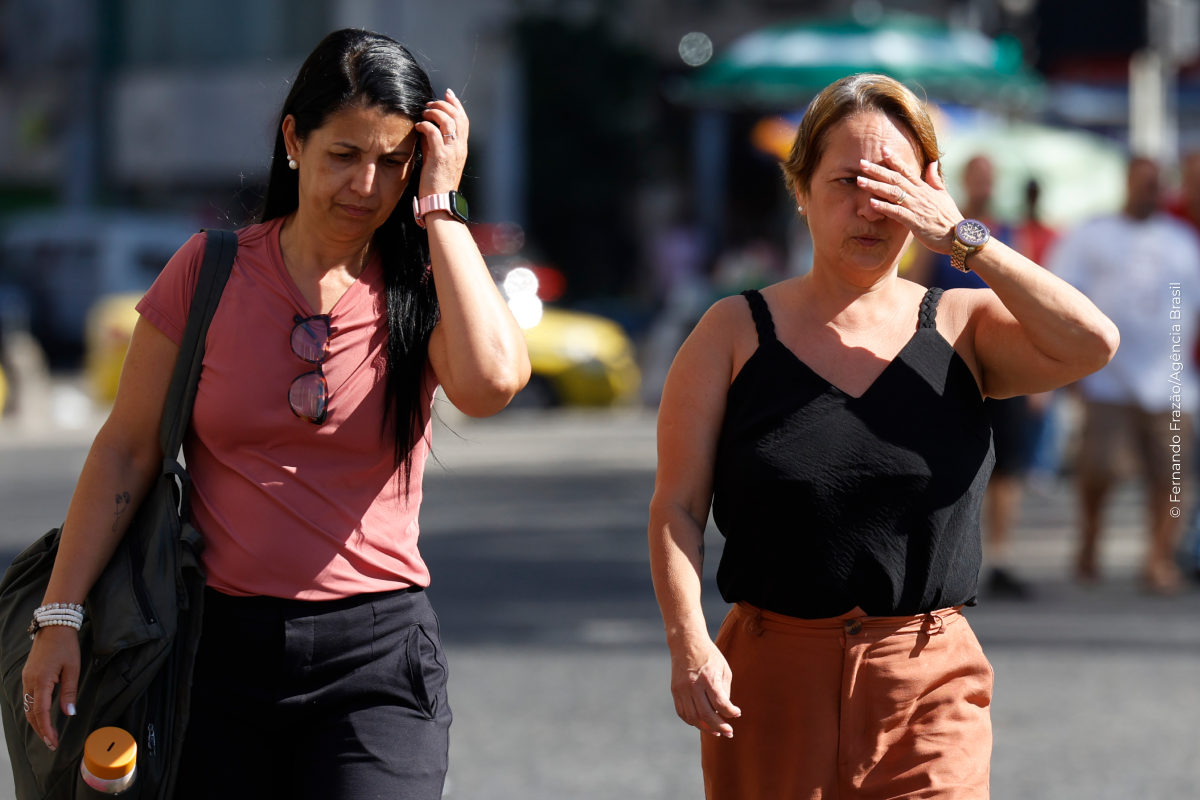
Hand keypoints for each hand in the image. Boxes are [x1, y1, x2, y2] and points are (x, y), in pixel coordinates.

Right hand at [21, 625, 79, 749]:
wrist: (54, 627)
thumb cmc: (66, 646)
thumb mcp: (73, 669)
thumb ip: (69, 692)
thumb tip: (70, 713)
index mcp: (41, 680)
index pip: (41, 712)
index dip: (46, 729)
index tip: (53, 741)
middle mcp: (29, 681)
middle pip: (31, 713)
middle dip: (40, 730)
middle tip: (50, 743)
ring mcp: (26, 678)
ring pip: (28, 706)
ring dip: (36, 722)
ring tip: (47, 734)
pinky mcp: (28, 675)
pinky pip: (28, 698)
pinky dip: (34, 710)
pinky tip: (41, 716)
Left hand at [416, 89, 468, 197]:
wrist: (440, 202)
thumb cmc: (437, 184)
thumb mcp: (438, 160)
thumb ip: (434, 144)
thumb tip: (425, 129)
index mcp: (461, 148)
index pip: (464, 120)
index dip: (456, 104)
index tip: (448, 94)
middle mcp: (459, 148)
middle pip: (457, 116)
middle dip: (444, 104)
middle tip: (431, 102)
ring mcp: (451, 152)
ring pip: (447, 121)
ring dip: (434, 112)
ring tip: (424, 112)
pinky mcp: (440, 156)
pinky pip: (434, 132)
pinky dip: (425, 125)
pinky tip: (418, 126)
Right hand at [669, 635, 740, 736]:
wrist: (686, 642)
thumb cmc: (710, 655)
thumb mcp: (723, 668)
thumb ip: (725, 690)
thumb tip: (725, 711)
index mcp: (709, 678)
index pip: (720, 704)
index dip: (730, 713)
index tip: (737, 713)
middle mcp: (693, 685)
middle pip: (706, 715)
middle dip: (720, 727)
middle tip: (729, 732)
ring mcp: (682, 689)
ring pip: (693, 718)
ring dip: (705, 728)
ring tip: (716, 731)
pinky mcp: (675, 691)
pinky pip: (682, 713)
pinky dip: (692, 721)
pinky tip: (702, 723)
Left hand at [857, 146, 963, 254]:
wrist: (958, 236)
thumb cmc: (949, 217)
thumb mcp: (944, 195)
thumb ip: (935, 179)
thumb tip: (932, 162)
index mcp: (924, 188)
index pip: (906, 170)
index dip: (894, 160)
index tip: (882, 150)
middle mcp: (919, 195)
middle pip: (895, 178)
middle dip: (877, 170)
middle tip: (862, 163)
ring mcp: (916, 207)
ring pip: (893, 193)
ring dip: (875, 186)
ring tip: (860, 181)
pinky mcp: (914, 222)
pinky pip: (897, 212)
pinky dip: (884, 207)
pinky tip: (872, 203)